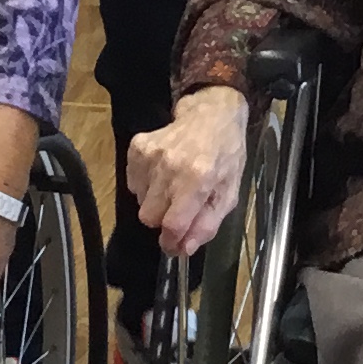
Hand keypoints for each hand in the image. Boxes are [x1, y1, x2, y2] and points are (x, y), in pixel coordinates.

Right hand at [126, 87, 248, 256]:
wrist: (211, 114)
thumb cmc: (225, 155)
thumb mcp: (229, 193)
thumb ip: (208, 224)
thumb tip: (184, 249)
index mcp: (198, 179)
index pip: (172, 224)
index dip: (171, 242)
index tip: (175, 244)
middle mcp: (170, 166)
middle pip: (149, 217)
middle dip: (163, 219)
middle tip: (180, 207)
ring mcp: (149, 155)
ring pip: (139, 202)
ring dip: (155, 201)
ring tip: (174, 184)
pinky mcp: (136, 147)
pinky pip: (133, 184)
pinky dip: (146, 185)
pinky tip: (163, 172)